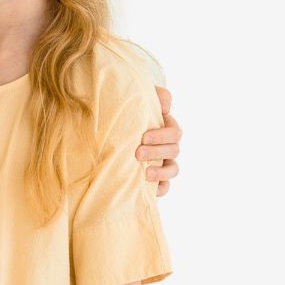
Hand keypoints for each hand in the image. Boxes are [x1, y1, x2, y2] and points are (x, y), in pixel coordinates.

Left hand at [136, 84, 180, 198]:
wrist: (109, 128)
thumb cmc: (126, 110)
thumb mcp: (138, 97)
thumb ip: (156, 96)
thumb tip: (166, 107)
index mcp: (166, 126)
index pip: (175, 132)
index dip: (162, 136)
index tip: (143, 137)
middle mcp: (167, 145)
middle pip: (174, 150)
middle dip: (157, 152)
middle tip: (138, 153)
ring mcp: (164, 162)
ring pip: (173, 169)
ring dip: (161, 172)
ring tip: (145, 174)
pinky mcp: (156, 178)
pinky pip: (165, 187)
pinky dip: (161, 188)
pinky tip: (150, 189)